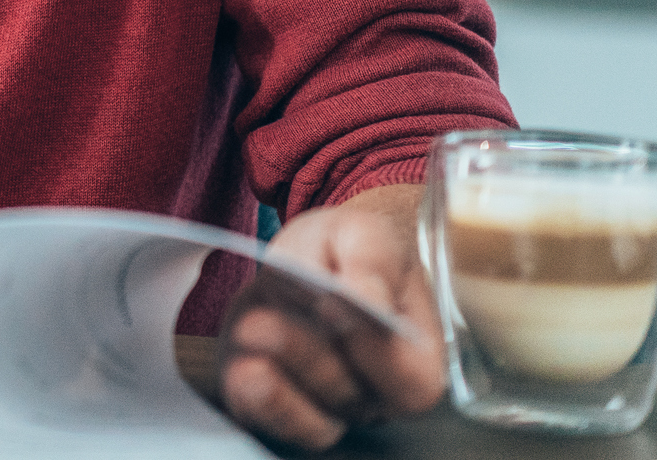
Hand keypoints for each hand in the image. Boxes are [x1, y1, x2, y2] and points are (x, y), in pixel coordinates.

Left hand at [219, 184, 444, 450]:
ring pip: (309, 420)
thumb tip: (369, 298)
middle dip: (305, 357)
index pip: (407, 379)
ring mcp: (329, 406)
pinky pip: (269, 421)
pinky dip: (252, 399)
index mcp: (417, 360)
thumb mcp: (368, 235)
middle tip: (266, 321)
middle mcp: (377, 395)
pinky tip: (239, 367)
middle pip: (349, 397)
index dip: (371, 349)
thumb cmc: (353, 250)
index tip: (333, 306)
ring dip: (275, 383)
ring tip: (249, 332)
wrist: (317, 253)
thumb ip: (375, 264)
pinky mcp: (279, 402)